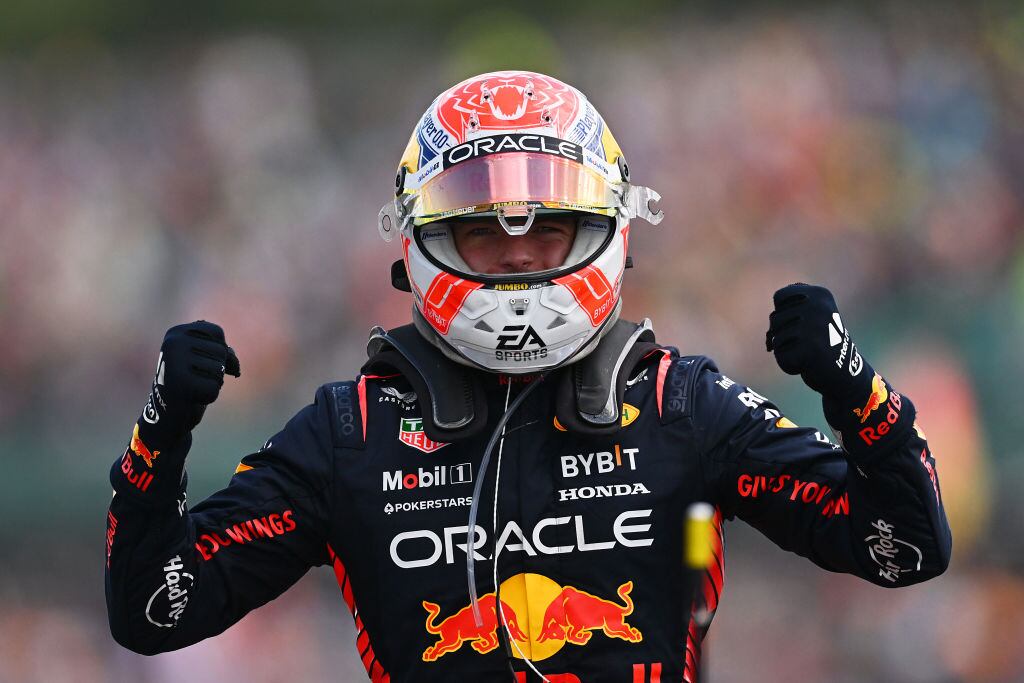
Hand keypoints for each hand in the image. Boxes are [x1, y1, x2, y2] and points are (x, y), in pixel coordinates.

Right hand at [142, 321, 240, 439]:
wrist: (166, 415)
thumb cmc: (189, 383)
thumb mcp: (202, 359)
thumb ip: (221, 351)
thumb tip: (233, 363)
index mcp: (176, 334)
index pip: (216, 332)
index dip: (219, 350)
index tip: (202, 361)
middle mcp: (173, 344)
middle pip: (221, 351)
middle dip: (216, 369)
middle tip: (194, 378)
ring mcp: (175, 363)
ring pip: (219, 370)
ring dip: (213, 383)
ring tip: (192, 387)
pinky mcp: (181, 384)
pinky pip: (214, 388)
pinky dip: (209, 396)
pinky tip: (191, 398)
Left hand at [765, 283, 870, 399]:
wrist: (846, 373)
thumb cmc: (822, 342)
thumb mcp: (813, 315)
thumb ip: (790, 307)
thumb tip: (770, 331)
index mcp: (820, 294)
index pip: (780, 297)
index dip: (783, 313)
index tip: (802, 322)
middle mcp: (818, 307)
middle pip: (775, 319)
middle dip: (784, 334)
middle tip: (809, 342)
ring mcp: (814, 327)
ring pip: (775, 339)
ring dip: (787, 350)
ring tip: (808, 352)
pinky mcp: (810, 349)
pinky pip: (781, 356)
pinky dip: (790, 365)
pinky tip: (808, 364)